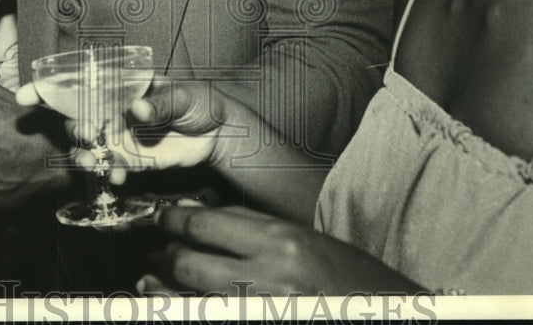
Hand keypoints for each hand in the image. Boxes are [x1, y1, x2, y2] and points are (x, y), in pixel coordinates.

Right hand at [17, 79, 227, 183]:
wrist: (220, 135)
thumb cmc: (201, 102)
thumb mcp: (186, 96)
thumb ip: (162, 103)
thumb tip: (139, 109)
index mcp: (121, 87)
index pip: (80, 84)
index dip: (49, 89)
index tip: (26, 95)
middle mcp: (113, 111)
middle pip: (76, 117)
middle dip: (71, 126)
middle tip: (85, 132)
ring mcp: (119, 137)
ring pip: (86, 146)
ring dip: (82, 154)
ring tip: (93, 159)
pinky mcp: (130, 160)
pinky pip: (107, 168)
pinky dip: (105, 173)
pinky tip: (115, 176)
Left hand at [147, 205, 421, 295]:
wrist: (386, 314)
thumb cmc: (350, 282)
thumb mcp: (307, 242)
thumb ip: (255, 228)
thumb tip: (202, 217)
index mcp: (281, 242)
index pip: (206, 224)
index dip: (172, 220)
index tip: (160, 218)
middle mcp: (267, 278)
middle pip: (188, 262)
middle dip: (163, 255)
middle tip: (153, 250)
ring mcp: (259, 311)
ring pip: (187, 300)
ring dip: (160, 290)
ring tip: (146, 279)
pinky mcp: (256, 324)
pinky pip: (202, 318)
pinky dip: (179, 312)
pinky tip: (163, 306)